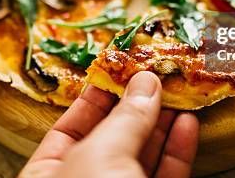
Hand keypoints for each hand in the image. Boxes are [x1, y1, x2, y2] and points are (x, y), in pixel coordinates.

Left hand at [20, 72, 198, 177]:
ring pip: (141, 156)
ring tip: (177, 92)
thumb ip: (126, 119)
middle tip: (156, 74)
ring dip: (162, 123)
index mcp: (48, 177)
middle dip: (136, 105)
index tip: (121, 69)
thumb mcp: (101, 158)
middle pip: (111, 137)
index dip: (96, 96)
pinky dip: (177, 150)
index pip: (70, 127)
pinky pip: (164, 176)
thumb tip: (145, 82)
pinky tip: (186, 125)